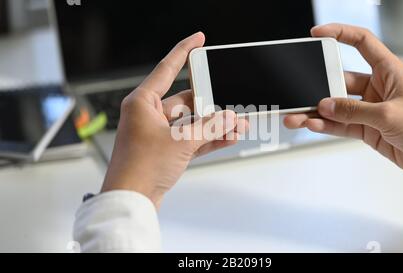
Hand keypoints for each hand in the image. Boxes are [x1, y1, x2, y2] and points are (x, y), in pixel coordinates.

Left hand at [101, 32, 246, 207]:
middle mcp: (149, 115)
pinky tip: (229, 137)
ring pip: (192, 122)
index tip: (198, 40)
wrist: (131, 201)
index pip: (167, 69)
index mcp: (143, 102)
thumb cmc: (140, 168)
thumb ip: (209, 127)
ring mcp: (158, 133)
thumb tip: (230, 117)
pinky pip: (191, 138)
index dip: (184, 51)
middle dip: (212, 103)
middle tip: (232, 102)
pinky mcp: (165, 150)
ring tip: (238, 124)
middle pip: (187, 100)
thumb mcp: (181, 142)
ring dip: (214, 124)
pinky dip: (208, 138)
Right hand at [285, 24, 402, 171]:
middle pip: (339, 79)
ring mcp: (368, 107)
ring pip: (335, 105)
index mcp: (388, 70)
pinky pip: (339, 124)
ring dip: (316, 111)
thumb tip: (326, 106)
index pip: (362, 42)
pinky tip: (312, 124)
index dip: (340, 33)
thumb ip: (354, 111)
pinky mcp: (364, 126)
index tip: (317, 34)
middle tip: (300, 92)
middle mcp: (376, 86)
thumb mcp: (389, 114)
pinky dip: (325, 125)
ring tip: (297, 116)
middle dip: (317, 86)